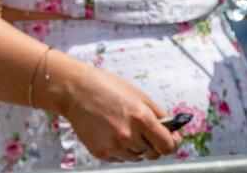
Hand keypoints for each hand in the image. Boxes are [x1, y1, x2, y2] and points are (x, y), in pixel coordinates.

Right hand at [47, 55, 179, 161]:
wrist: (74, 90)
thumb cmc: (104, 87)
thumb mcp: (137, 94)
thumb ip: (158, 114)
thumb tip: (172, 130)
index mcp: (141, 117)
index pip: (168, 145)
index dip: (172, 143)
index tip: (171, 139)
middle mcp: (129, 134)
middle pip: (153, 153)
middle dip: (152, 144)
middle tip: (142, 131)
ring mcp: (114, 145)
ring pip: (137, 156)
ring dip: (135, 146)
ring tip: (121, 128)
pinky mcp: (101, 152)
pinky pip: (120, 158)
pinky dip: (119, 149)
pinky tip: (110, 132)